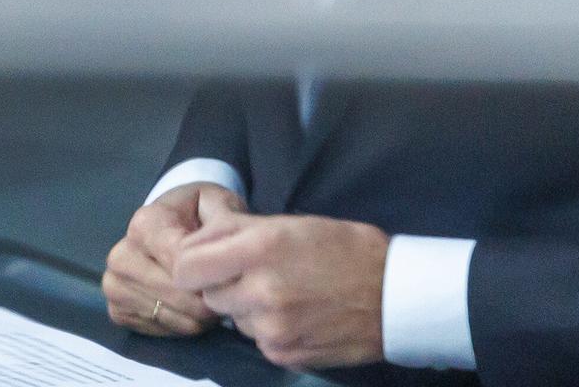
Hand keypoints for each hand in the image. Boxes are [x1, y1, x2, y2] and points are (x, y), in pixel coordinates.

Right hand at [104, 183, 246, 336]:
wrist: (174, 222)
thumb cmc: (199, 212)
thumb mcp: (218, 202)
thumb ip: (222, 223)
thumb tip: (211, 257)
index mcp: (144, 223)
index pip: (181, 262)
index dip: (211, 273)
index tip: (228, 273)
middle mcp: (121, 255)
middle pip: (174, 293)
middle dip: (207, 298)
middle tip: (228, 291)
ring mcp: (115, 286)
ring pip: (169, 316)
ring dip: (198, 316)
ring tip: (213, 298)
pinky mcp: (117, 312)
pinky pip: (159, 330)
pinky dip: (182, 325)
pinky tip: (192, 308)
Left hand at [173, 203, 388, 369]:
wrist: (392, 296)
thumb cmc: (346, 248)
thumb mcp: (293, 223)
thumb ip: (243, 230)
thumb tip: (204, 232)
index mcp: (261, 248)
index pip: (186, 265)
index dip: (192, 260)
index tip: (208, 256)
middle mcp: (259, 290)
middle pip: (207, 293)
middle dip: (221, 282)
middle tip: (252, 271)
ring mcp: (268, 329)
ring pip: (231, 317)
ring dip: (244, 305)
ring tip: (282, 290)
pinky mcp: (280, 355)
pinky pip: (254, 338)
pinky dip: (265, 326)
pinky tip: (295, 311)